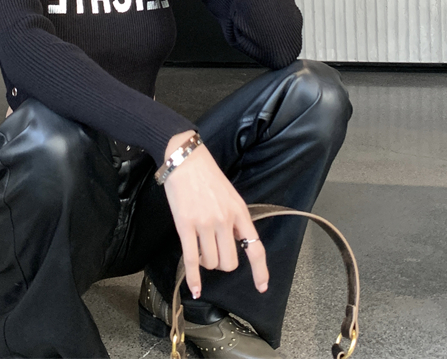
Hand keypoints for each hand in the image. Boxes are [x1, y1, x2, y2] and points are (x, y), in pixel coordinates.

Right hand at [162, 131, 268, 299]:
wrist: (185, 159)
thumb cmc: (207, 175)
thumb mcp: (231, 195)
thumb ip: (235, 218)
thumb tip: (235, 241)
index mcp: (239, 212)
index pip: (255, 247)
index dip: (260, 270)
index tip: (261, 287)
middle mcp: (225, 220)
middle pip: (229, 262)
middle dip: (222, 263)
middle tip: (214, 253)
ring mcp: (205, 223)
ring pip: (211, 262)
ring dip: (205, 262)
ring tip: (199, 248)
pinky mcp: (185, 225)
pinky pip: (191, 259)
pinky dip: (193, 278)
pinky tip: (194, 288)